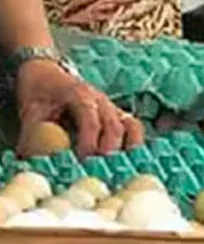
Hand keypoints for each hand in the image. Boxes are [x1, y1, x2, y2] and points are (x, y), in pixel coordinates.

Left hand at [15, 60, 143, 155]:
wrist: (47, 73)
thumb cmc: (39, 92)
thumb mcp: (30, 111)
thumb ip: (32, 134)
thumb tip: (33, 160)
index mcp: (80, 95)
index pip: (91, 121)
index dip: (89, 143)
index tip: (81, 161)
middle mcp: (101, 100)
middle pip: (115, 127)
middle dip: (108, 151)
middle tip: (97, 169)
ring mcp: (112, 107)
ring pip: (131, 126)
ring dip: (127, 148)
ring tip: (118, 166)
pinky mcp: (117, 114)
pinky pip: (133, 128)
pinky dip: (133, 143)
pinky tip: (125, 158)